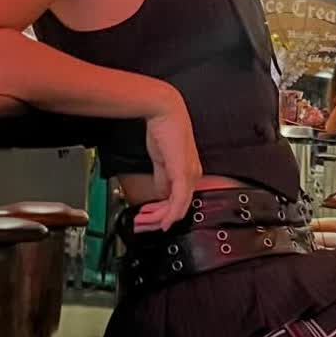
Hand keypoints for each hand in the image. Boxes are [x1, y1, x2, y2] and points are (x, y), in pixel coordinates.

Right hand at [135, 95, 203, 232]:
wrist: (164, 111)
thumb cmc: (164, 130)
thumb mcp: (161, 161)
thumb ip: (162, 179)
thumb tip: (160, 195)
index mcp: (190, 173)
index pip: (179, 201)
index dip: (163, 214)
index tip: (149, 219)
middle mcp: (193, 175)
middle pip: (179, 208)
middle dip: (158, 220)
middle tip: (142, 225)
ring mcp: (190, 174)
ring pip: (179, 208)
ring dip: (160, 219)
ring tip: (143, 222)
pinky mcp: (183, 172)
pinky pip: (179, 200)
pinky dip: (171, 214)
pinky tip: (163, 222)